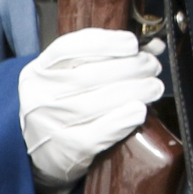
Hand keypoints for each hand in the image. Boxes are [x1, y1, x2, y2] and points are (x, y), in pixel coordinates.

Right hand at [17, 29, 164, 192]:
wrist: (39, 149)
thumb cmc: (65, 104)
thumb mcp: (73, 75)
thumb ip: (108, 57)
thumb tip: (153, 46)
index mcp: (39, 71)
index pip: (66, 49)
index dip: (103, 43)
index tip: (132, 43)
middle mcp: (38, 95)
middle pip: (86, 76)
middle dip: (129, 68)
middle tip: (152, 66)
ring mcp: (48, 124)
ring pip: (93, 104)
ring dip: (132, 92)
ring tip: (153, 87)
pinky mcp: (64, 149)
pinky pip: (95, 134)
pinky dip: (121, 121)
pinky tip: (139, 112)